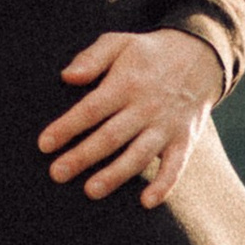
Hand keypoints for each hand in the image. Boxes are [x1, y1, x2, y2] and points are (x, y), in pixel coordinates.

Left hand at [38, 27, 221, 207]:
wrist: (200, 56)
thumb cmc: (148, 53)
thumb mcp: (120, 42)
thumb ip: (92, 57)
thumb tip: (66, 76)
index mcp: (126, 82)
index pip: (92, 108)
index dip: (67, 127)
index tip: (44, 144)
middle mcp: (146, 106)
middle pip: (110, 136)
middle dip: (82, 156)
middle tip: (56, 174)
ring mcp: (166, 125)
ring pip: (138, 155)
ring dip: (115, 174)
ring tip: (90, 191)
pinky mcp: (185, 140)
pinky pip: (175, 166)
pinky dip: (164, 185)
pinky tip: (146, 202)